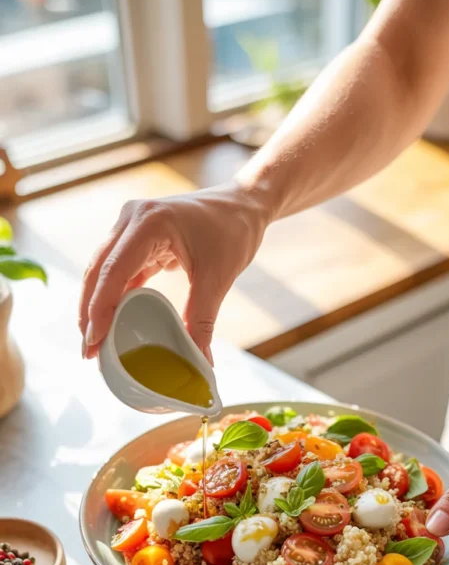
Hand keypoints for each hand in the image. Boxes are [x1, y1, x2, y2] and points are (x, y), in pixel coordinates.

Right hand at [79, 181, 269, 360]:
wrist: (243, 203)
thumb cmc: (233, 229)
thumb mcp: (219, 277)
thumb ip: (203, 320)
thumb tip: (199, 361)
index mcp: (149, 222)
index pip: (114, 270)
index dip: (100, 308)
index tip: (95, 340)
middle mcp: (132, 219)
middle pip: (98, 271)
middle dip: (89, 311)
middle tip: (88, 351)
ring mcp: (131, 226)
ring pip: (102, 270)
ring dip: (96, 305)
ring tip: (95, 342)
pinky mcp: (137, 238)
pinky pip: (118, 270)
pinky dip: (113, 296)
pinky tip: (110, 322)